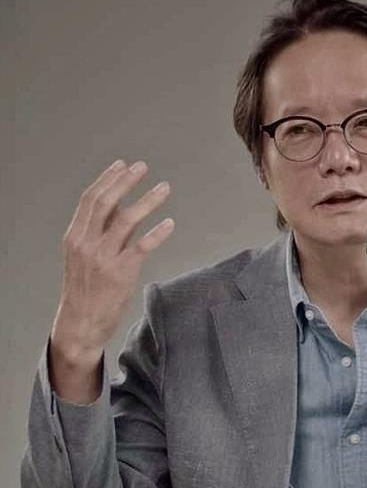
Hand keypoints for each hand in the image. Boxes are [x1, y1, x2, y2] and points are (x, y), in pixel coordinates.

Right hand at [50, 159, 173, 364]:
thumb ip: (99, 230)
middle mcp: (86, 243)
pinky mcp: (121, 273)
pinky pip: (142, 247)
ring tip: (164, 188)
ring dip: (147, 200)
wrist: (80, 323)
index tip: (123, 164)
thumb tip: (118, 202)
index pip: (90, 199)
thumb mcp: (83, 255)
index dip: (108, 179)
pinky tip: (170, 223)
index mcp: (75, 236)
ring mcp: (103, 258)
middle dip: (125, 181)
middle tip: (143, 167)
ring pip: (126, 220)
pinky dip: (157, 233)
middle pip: (106, 203)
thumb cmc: (85, 288)